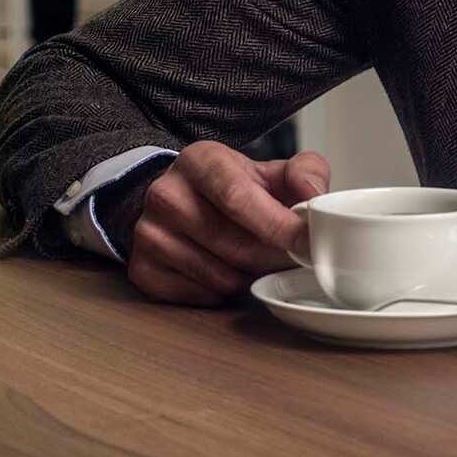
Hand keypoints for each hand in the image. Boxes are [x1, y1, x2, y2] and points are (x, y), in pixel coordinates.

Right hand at [120, 141, 331, 305]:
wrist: (181, 201)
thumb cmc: (234, 188)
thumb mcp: (271, 171)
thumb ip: (305, 175)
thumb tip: (314, 197)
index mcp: (199, 160)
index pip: (237, 197)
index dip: (277, 225)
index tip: (307, 245)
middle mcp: (165, 193)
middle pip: (233, 243)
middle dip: (272, 258)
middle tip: (291, 259)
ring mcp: (148, 232)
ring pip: (219, 275)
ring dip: (249, 277)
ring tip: (255, 260)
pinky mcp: (142, 268)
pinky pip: (199, 295)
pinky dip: (222, 292)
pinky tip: (226, 271)